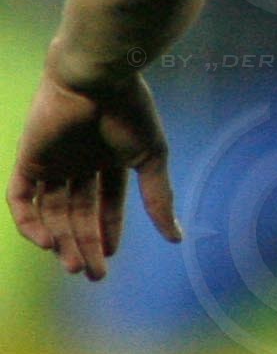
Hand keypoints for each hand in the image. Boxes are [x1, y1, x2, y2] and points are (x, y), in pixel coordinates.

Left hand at [8, 67, 181, 280]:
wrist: (97, 78)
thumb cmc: (129, 111)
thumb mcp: (151, 157)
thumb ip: (159, 197)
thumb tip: (178, 239)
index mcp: (107, 159)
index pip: (104, 203)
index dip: (107, 230)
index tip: (111, 256)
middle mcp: (77, 164)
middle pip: (76, 213)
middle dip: (84, 244)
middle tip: (92, 274)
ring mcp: (50, 163)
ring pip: (50, 211)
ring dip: (59, 240)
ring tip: (73, 265)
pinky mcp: (28, 160)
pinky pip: (22, 199)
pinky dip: (30, 223)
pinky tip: (46, 242)